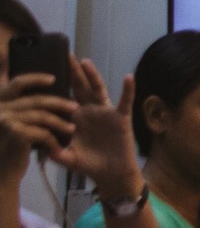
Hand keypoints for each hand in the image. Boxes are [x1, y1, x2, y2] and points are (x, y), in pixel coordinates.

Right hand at [0, 73, 74, 165]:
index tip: (54, 79)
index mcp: (0, 104)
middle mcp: (0, 109)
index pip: (16, 84)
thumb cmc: (9, 149)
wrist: (0, 174)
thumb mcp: (12, 125)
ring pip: (42, 116)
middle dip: (58, 103)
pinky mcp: (15, 133)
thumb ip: (21, 109)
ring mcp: (5, 120)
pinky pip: (42, 132)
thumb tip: (46, 90)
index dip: (35, 79)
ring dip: (60, 122)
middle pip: (35, 100)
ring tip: (72, 129)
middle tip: (75, 107)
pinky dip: (53, 140)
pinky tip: (58, 148)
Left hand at [51, 62, 142, 198]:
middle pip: (79, 88)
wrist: (112, 174)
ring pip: (98, 89)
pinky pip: (124, 101)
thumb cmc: (90, 165)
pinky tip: (128, 77)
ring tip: (84, 61)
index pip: (64, 99)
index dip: (56, 87)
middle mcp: (89, 112)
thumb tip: (44, 148)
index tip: (46, 71)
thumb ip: (57, 154)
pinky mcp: (120, 117)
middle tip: (65, 54)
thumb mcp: (69, 159)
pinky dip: (127, 89)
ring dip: (92, 75)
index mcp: (75, 119)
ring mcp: (105, 113)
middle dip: (72, 72)